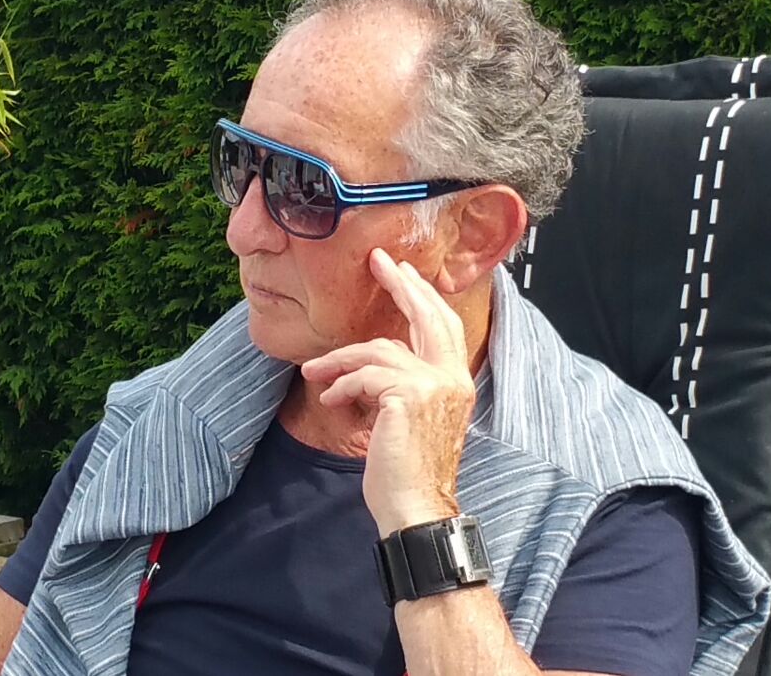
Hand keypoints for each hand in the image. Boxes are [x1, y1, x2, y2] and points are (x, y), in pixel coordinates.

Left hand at [301, 247, 476, 537]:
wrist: (415, 508)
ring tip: (314, 373)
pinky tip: (328, 399)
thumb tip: (378, 359)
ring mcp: (434, 385)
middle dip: (400, 285)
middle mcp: (452, 378)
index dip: (423, 295)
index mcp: (457, 382)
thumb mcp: (411, 418)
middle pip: (427, 316)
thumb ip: (404, 383)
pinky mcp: (407, 396)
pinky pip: (364, 375)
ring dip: (339, 360)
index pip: (443, 325)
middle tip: (377, 262)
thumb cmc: (407, 470)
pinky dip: (340, 385)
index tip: (401, 271)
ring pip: (379, 350)